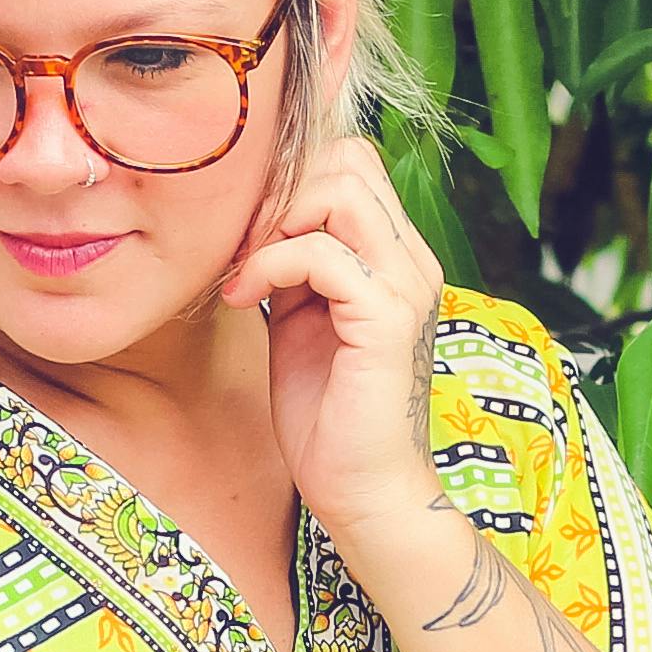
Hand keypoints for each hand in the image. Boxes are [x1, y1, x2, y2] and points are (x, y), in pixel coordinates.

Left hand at [219, 131, 453, 547]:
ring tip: (245, 273)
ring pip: (338, 190)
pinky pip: (322, 252)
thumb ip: (292, 263)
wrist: (360, 490)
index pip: (351, 162)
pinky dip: (271, 264)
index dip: (289, 180)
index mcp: (396, 256)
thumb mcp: (300, 317)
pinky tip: (246, 300)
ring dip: (273, 223)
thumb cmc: (328, 414)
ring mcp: (406, 286)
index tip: (246, 235)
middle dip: (277, 193)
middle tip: (240, 249)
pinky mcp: (388, 318)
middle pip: (346, 161)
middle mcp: (412, 260)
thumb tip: (251, 215)